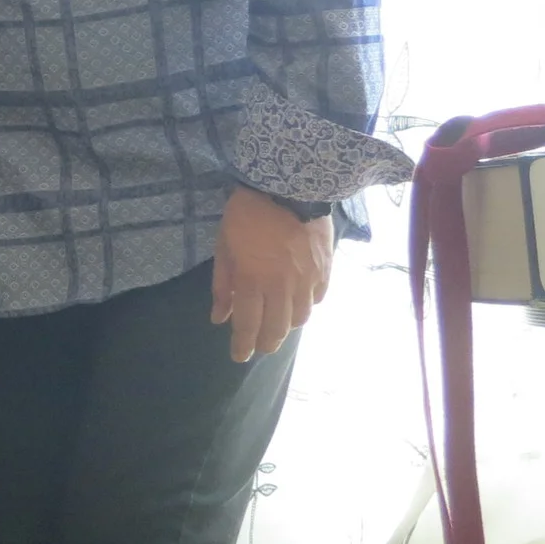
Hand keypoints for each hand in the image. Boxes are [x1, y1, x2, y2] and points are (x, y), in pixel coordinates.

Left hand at [210, 185, 333, 362]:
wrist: (290, 186)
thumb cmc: (247, 215)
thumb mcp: (224, 247)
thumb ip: (222, 285)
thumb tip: (219, 318)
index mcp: (252, 281)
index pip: (247, 325)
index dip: (243, 345)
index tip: (239, 357)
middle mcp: (282, 287)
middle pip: (277, 329)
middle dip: (266, 343)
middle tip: (258, 347)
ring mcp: (307, 280)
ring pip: (300, 318)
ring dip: (286, 326)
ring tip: (277, 325)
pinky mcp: (325, 270)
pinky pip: (317, 299)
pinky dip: (306, 306)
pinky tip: (297, 303)